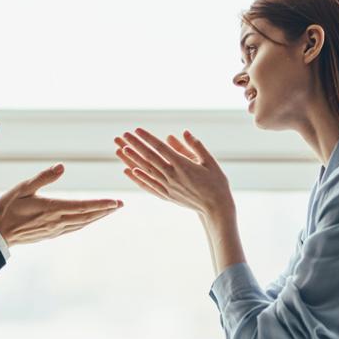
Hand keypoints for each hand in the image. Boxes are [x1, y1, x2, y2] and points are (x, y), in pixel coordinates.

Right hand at [0, 164, 122, 245]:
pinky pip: (74, 228)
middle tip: (121, 205)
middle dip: (105, 210)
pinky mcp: (51, 234)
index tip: (115, 202)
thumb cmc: (8, 207)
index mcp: (52, 208)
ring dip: (98, 217)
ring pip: (82, 223)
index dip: (101, 204)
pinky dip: (85, 222)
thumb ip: (43, 177)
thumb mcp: (23, 188)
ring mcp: (55, 229)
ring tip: (110, 211)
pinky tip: (89, 220)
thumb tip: (62, 167)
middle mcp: (57, 221)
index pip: (83, 206)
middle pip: (87, 216)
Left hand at [113, 128, 234, 222]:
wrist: (216, 208)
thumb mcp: (209, 161)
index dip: (147, 138)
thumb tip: (185, 132)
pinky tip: (130, 171)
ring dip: (133, 159)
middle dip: (135, 145)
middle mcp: (172, 175)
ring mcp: (168, 186)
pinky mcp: (167, 195)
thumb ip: (196, 146)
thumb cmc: (216, 183)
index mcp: (182, 165)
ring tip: (121, 149)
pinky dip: (139, 178)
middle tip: (123, 135)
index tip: (136, 130)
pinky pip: (149, 185)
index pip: (160, 148)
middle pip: (149, 157)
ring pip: (147, 170)